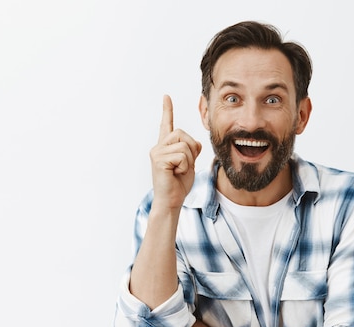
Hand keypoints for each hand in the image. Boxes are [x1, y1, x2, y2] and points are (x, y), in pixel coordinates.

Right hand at [149, 95, 201, 209]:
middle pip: (183, 134)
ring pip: (184, 145)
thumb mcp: (189, 164)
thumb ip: (191, 151)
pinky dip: (184, 166)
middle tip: (184, 166)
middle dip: (191, 150)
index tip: (166, 97)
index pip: (167, 125)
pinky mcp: (159, 159)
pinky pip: (182, 155)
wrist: (171, 201)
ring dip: (189, 160)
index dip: (167, 110)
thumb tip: (196, 144)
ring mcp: (157, 152)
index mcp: (165, 147)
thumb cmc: (178, 185)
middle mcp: (159, 147)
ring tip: (179, 171)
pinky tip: (175, 173)